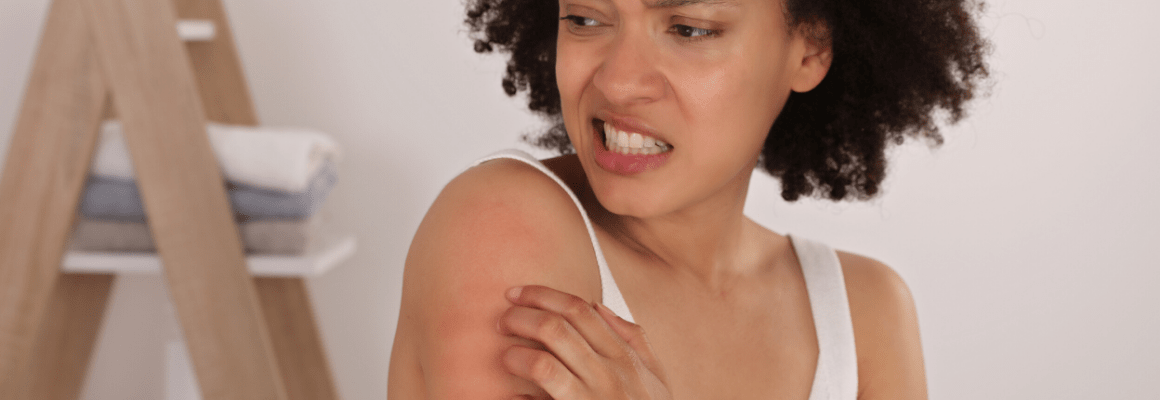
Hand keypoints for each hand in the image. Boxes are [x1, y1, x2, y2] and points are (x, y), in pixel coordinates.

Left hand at [497, 285, 672, 399]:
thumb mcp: (655, 377)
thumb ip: (634, 339)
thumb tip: (600, 307)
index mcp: (625, 357)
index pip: (578, 309)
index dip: (541, 295)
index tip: (515, 293)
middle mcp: (609, 376)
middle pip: (554, 328)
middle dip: (519, 317)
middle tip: (501, 321)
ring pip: (542, 364)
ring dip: (515, 355)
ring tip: (505, 356)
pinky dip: (518, 399)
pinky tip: (511, 395)